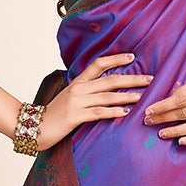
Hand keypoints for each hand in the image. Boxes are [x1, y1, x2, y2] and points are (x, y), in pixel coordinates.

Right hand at [38, 52, 152, 150]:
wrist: (35, 127)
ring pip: (107, 96)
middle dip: (131, 79)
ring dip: (126, 96)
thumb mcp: (69, 98)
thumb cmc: (54, 115)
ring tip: (142, 96)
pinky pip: (98, 112)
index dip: (115, 59)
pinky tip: (125, 112)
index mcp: (78, 82)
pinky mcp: (75, 116)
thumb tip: (104, 91)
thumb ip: (85, 93)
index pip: (98, 64)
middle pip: (109, 80)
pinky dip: (113, 112)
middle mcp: (79, 89)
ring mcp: (77, 102)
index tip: (132, 57)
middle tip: (149, 79)